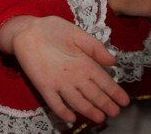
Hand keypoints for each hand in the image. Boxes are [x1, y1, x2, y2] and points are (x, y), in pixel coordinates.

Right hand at [0, 15, 128, 123]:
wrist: (25, 31)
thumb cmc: (52, 30)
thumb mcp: (77, 33)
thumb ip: (96, 48)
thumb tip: (113, 62)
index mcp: (84, 62)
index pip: (104, 81)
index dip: (115, 93)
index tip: (125, 102)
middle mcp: (74, 75)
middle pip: (93, 95)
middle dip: (106, 105)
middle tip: (116, 113)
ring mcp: (58, 83)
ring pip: (77, 103)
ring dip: (89, 111)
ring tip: (100, 119)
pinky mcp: (43, 87)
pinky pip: (55, 104)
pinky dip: (63, 113)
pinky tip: (71, 119)